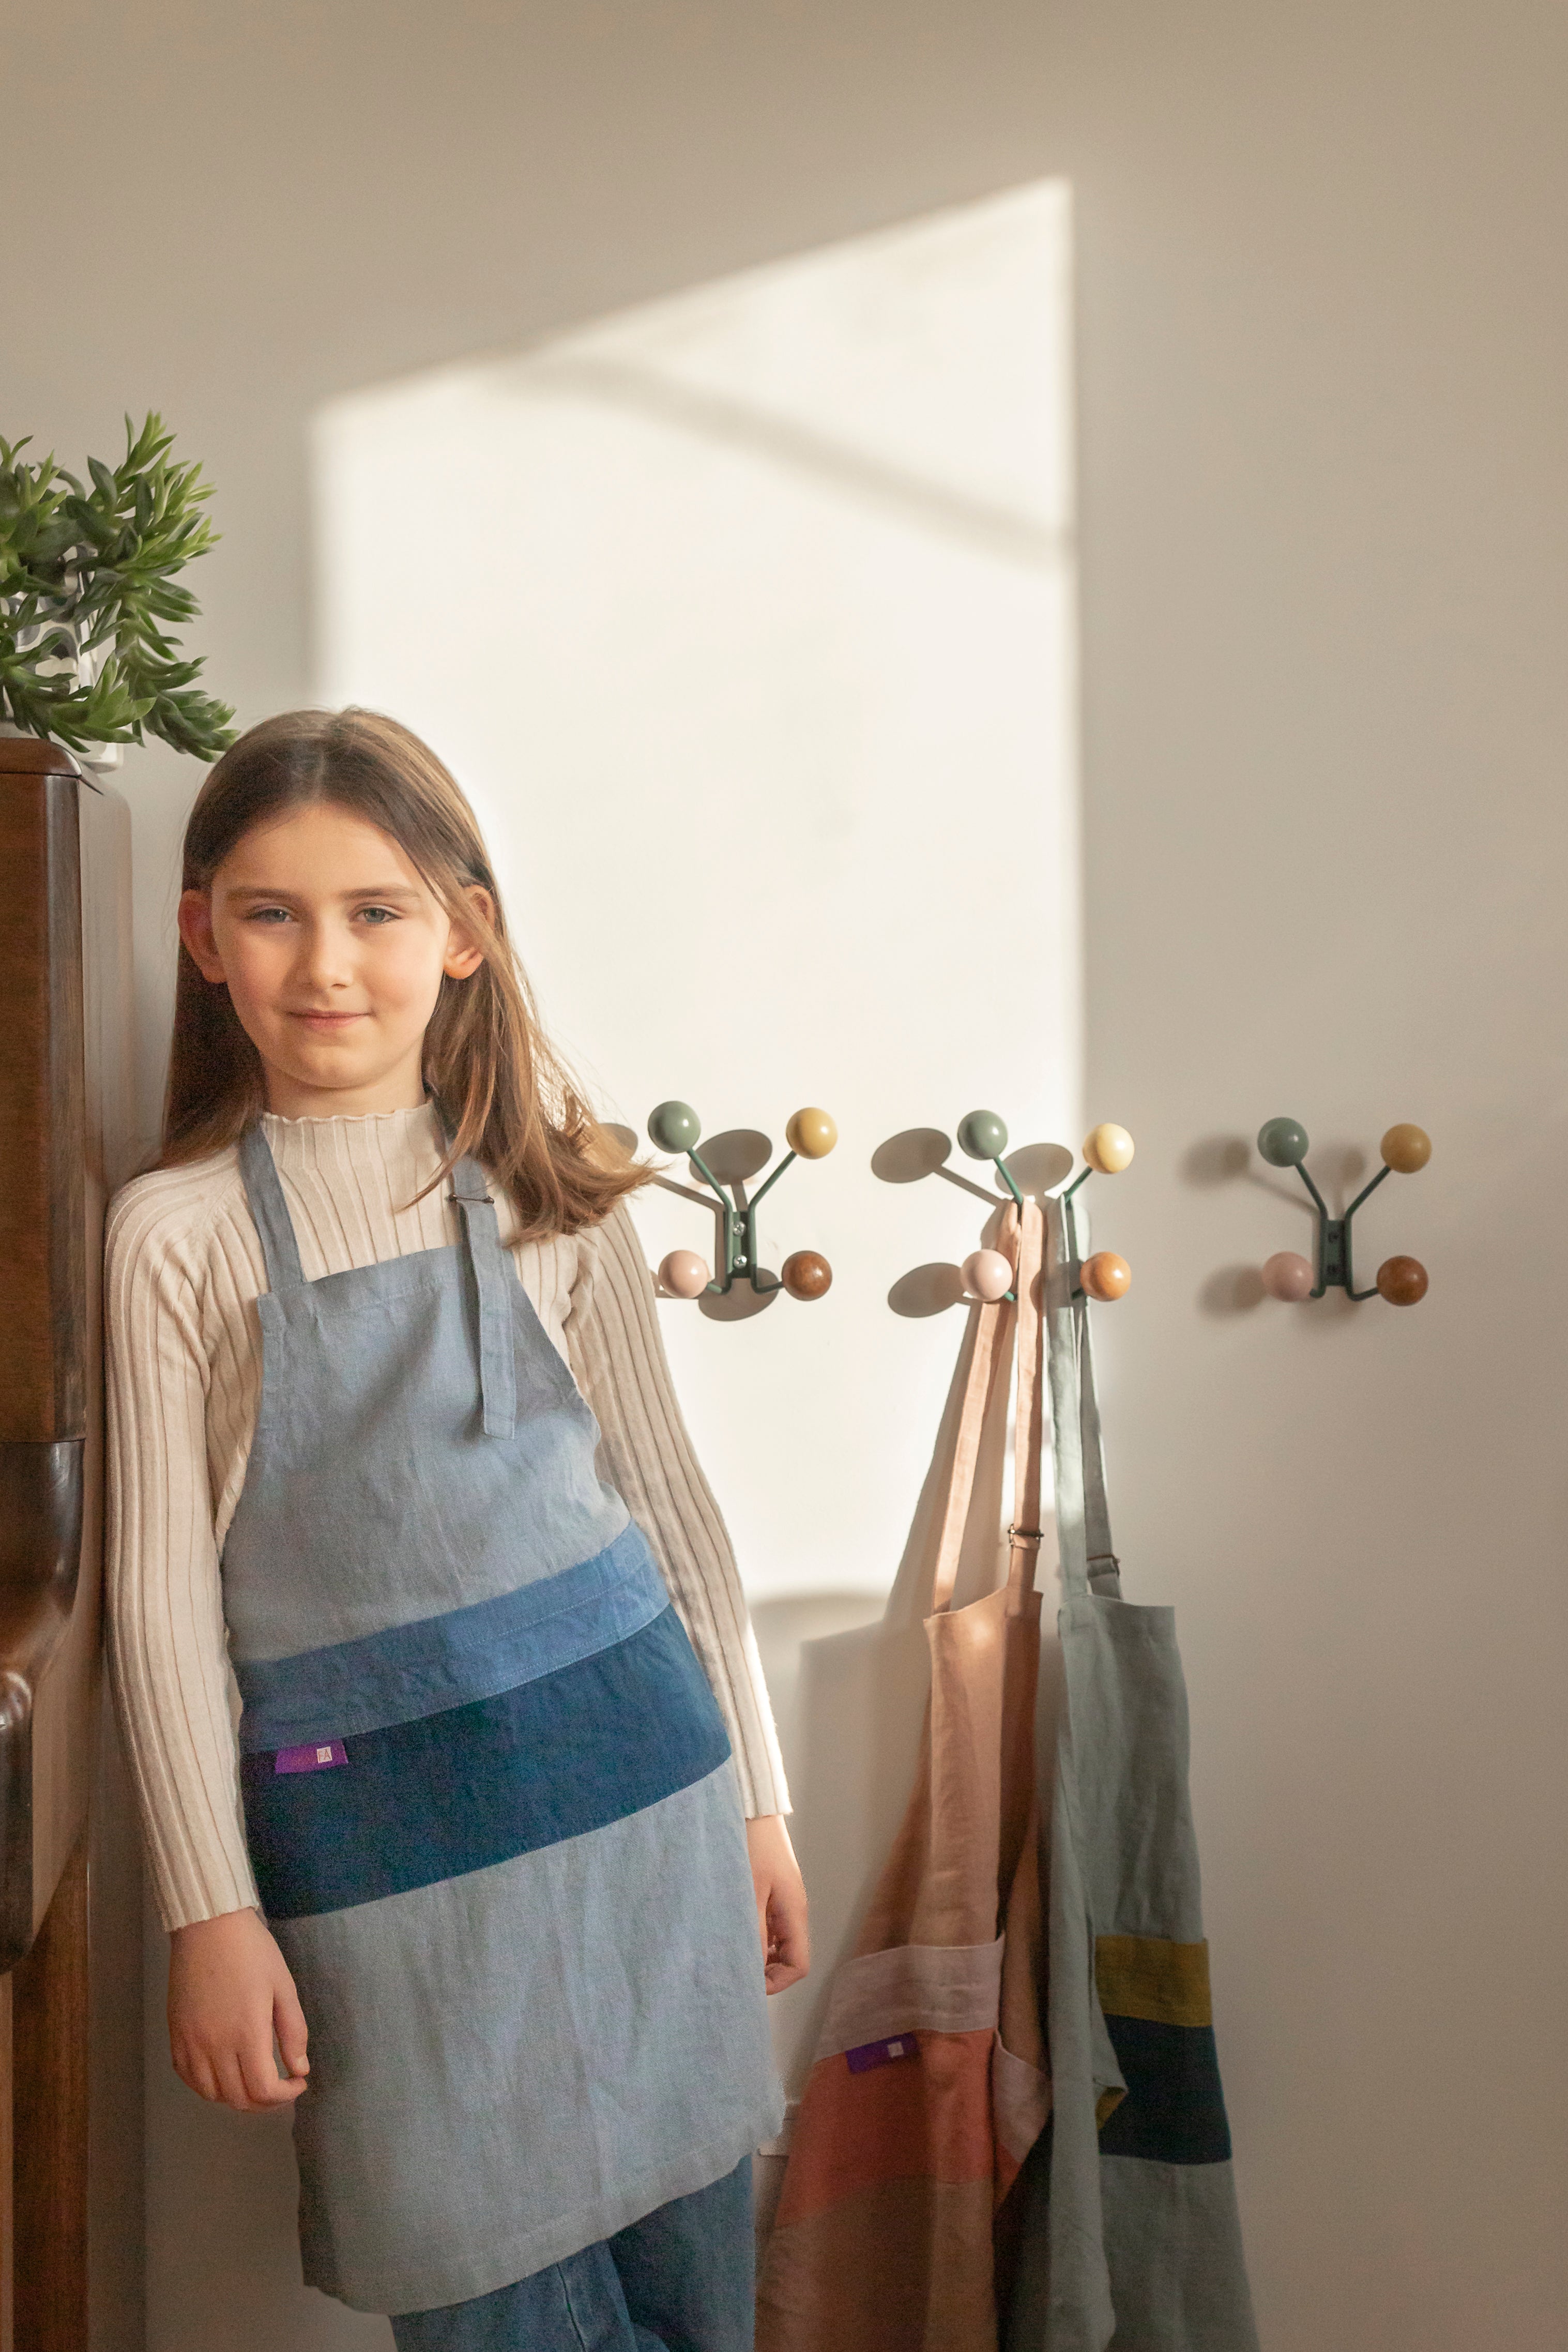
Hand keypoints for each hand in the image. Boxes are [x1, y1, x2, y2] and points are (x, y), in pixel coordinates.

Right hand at [168, 1907, 309, 2111]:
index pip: (264, 2090)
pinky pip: (188, 2078)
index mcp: (247, 2034)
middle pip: (238, 2098)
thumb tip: (300, 2070)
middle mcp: (215, 2046)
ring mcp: (190, 2044)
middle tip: (281, 2085)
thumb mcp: (283, 1987)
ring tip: (254, 2080)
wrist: (208, 1927)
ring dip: (236, 2097)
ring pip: (212, 2094)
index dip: (285, 2095)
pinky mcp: (175, 2036)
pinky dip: (207, 2086)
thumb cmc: (252, 1952)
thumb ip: (293, 2032)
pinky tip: (223, 2074)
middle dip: (265, 2101)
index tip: (298, 2082)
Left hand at [746, 1814, 809, 1995]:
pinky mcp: (771, 1893)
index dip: (777, 1982)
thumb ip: (753, 1932)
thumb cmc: (751, 1845)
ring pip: (777, 1944)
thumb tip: (751, 1969)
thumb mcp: (749, 1892)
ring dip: (758, 1954)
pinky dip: (754, 1936)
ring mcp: (783, 1902)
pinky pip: (768, 1927)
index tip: (748, 1982)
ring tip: (728, 1951)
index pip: (799, 1965)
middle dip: (765, 1971)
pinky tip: (731, 1930)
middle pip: (789, 1958)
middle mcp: (793, 1911)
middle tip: (733, 1969)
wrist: (753, 1809)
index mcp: (794, 1912)